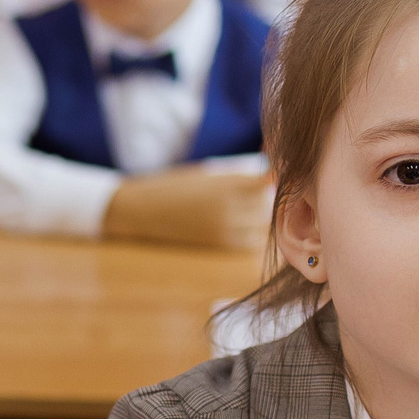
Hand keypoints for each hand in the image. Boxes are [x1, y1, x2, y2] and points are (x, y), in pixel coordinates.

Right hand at [102, 167, 270, 249]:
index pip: (267, 181)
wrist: (142, 210)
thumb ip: (235, 178)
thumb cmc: (173, 185)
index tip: (277, 174)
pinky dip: (254, 234)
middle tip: (268, 191)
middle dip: (270, 197)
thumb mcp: (205, 174)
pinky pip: (250, 242)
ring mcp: (225, 228)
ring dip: (263, 217)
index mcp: (226, 183)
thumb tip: (269, 179)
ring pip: (262, 224)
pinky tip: (247, 225)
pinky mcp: (219, 244)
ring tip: (256, 209)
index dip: (276, 178)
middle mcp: (229, 207)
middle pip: (268, 204)